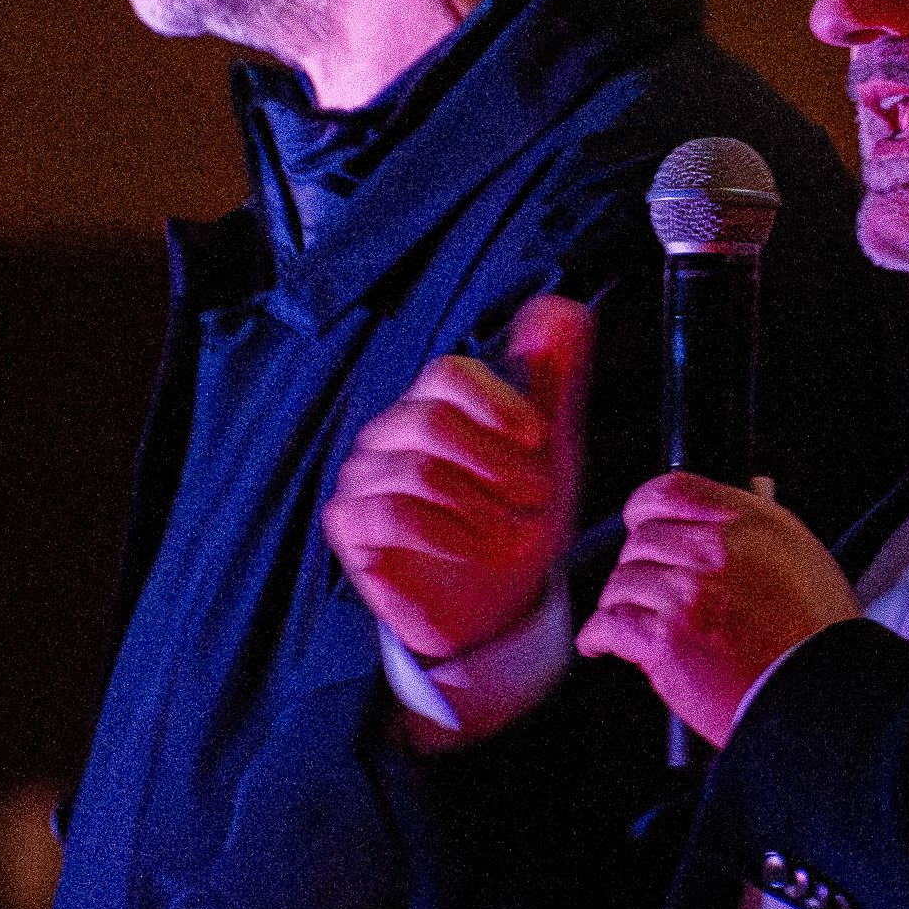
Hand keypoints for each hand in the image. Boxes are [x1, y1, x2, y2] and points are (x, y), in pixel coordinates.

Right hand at [321, 295, 591, 659]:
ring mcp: (363, 474)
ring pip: (417, 471)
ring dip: (480, 507)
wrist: (496, 600)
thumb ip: (555, 377)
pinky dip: (446, 533)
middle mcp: (391, 429)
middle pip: (433, 420)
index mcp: (437, 402)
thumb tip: (559, 308)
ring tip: (510, 533)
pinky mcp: (349, 523)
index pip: (449, 372)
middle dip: (496, 464)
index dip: (497, 402)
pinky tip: (474, 548)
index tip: (538, 440)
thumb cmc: (519, 516)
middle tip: (533, 500)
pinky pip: (390, 514)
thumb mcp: (552, 449)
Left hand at [577, 473, 858, 745]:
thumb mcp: (803, 559)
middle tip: (645, 591)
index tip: (638, 522)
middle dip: (639, 568)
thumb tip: (737, 503)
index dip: (644, 508)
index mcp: (750, 524)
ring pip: (622, 582)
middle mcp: (716, 551)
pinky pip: (609, 624)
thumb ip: (758, 532)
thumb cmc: (817, 638)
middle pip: (641, 541)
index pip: (672, 491)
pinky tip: (602, 643)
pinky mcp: (666, 638)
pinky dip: (599, 636)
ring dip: (621, 604)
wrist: (820, 696)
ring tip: (633, 622)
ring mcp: (687, 593)